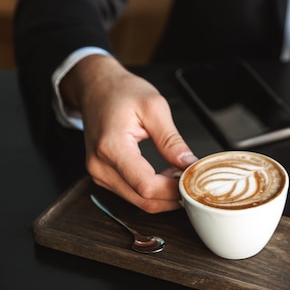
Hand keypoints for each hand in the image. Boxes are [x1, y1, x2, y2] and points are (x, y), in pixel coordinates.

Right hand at [61, 54, 197, 212]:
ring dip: (163, 195)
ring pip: (137, 202)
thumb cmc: (122, 92)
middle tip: (193, 181)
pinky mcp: (102, 176)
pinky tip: (165, 176)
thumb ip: (171, 140)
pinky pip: (131, 194)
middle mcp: (100, 166)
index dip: (173, 189)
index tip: (193, 180)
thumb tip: (189, 164)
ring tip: (180, 175)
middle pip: (143, 199)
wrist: (96, 87)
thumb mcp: (154, 107)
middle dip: (172, 196)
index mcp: (112, 147)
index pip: (146, 185)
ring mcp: (97, 174)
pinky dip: (152, 191)